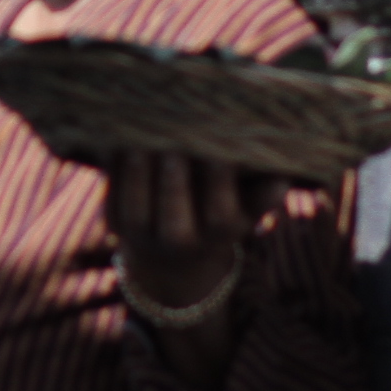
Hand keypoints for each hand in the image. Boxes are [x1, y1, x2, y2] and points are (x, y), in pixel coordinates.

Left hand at [106, 146, 284, 316]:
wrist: (173, 255)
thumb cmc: (219, 212)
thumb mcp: (245, 209)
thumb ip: (261, 195)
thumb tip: (281, 178)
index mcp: (217, 236)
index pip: (220, 214)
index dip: (218, 182)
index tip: (218, 148)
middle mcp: (179, 241)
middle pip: (175, 218)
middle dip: (173, 181)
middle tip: (174, 144)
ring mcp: (143, 234)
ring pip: (136, 207)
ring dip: (135, 171)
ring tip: (139, 138)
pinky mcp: (114, 221)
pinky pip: (110, 194)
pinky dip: (111, 166)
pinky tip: (114, 136)